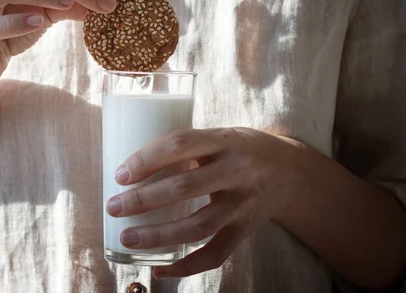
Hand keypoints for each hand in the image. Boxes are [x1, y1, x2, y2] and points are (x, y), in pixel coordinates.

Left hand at [106, 127, 305, 277]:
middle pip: (185, 186)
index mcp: (223, 140)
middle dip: (143, 199)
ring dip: (159, 235)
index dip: (146, 159)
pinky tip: (160, 269)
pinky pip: (216, 254)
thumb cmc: (240, 149)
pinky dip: (186, 266)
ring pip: (199, 225)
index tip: (120, 175)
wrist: (291, 171)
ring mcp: (243, 203)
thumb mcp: (219, 136)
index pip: (180, 143)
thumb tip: (132, 167)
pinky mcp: (246, 229)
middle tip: (113, 207)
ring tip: (128, 238)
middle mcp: (236, 170)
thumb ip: (186, 147)